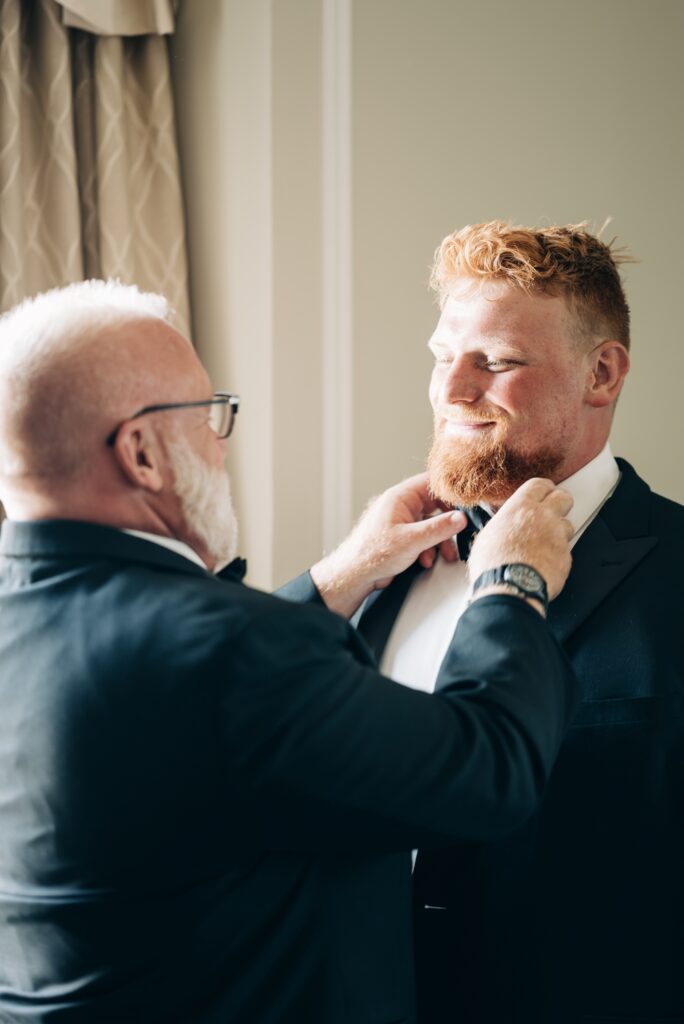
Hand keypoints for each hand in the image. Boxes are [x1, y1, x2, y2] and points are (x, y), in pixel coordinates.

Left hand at [311, 473, 466, 617]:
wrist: (354, 575)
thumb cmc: (373, 554)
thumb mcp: (412, 540)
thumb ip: (439, 528)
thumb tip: (461, 518)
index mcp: (400, 497)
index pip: (431, 482)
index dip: (450, 491)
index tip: (467, 502)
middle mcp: (401, 506)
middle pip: (435, 505)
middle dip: (448, 522)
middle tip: (460, 532)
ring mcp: (401, 522)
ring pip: (431, 524)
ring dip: (440, 540)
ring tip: (445, 555)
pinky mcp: (402, 537)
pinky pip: (423, 537)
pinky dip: (429, 548)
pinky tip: (426, 561)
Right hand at [467, 478, 573, 602]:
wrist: (509, 587)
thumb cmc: (493, 565)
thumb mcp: (487, 535)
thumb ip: (504, 523)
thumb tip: (504, 526)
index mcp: (521, 507)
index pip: (540, 485)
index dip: (544, 489)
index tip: (544, 492)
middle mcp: (544, 517)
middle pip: (564, 498)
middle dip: (560, 503)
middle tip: (553, 511)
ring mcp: (557, 536)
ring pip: (568, 525)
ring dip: (559, 532)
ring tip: (544, 544)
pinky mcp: (566, 557)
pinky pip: (565, 551)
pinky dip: (557, 555)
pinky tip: (544, 563)